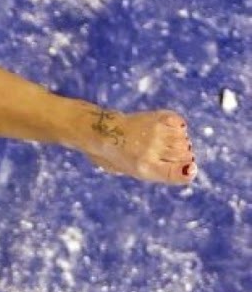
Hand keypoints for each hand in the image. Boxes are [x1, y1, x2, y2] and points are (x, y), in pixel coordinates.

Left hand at [79, 109, 195, 184]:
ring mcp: (153, 133)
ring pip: (184, 140)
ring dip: (178, 142)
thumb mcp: (137, 172)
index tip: (190, 168)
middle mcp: (150, 151)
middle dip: (181, 156)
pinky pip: (179, 124)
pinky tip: (166, 129)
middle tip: (164, 152)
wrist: (100, 133)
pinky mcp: (154, 118)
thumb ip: (163, 172)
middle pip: (186, 156)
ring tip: (160, 141)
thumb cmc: (119, 156)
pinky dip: (177, 126)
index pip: (177, 173)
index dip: (187, 172)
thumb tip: (190, 166)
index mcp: (144, 168)